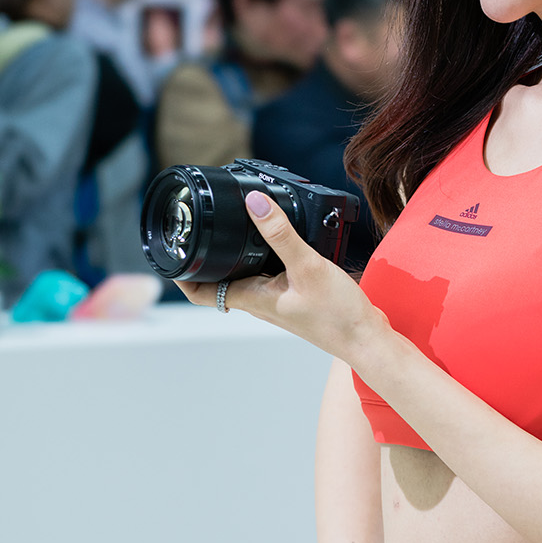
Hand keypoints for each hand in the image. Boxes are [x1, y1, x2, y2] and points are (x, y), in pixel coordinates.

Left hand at [176, 190, 381, 361]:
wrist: (367, 338)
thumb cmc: (338, 315)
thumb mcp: (308, 267)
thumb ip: (282, 234)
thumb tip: (255, 204)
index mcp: (253, 298)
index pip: (201, 292)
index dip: (182, 273)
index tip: (174, 250)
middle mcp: (260, 301)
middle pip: (220, 280)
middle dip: (207, 256)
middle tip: (201, 228)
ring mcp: (278, 300)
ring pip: (246, 276)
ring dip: (236, 255)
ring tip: (234, 227)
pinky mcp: (296, 296)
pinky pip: (270, 275)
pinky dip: (266, 257)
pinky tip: (281, 241)